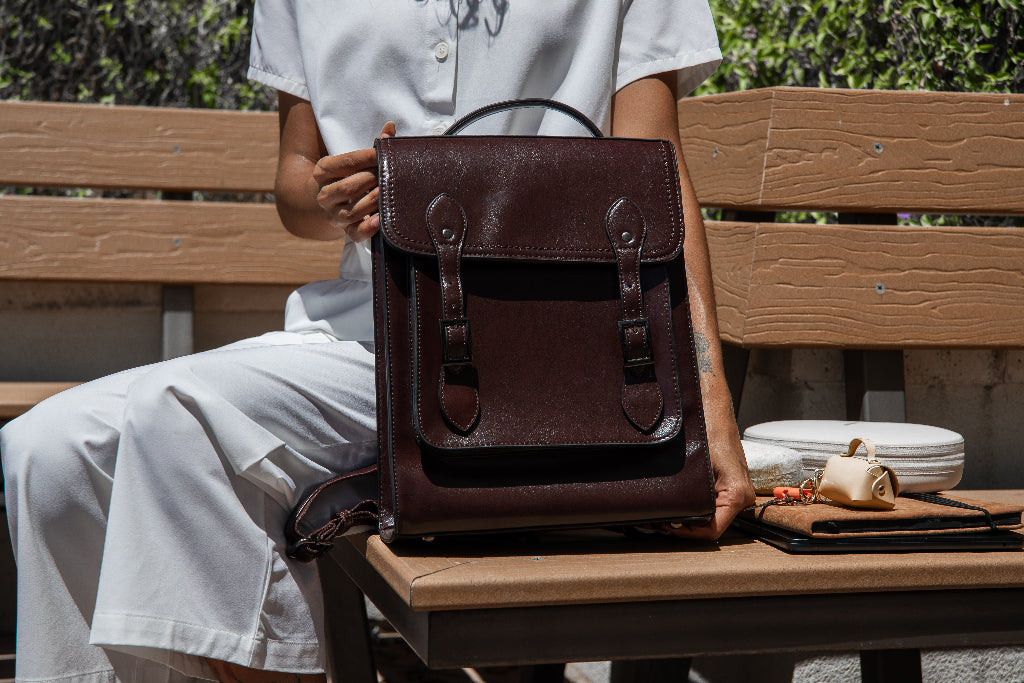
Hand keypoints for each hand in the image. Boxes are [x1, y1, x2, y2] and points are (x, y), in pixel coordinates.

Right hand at [311, 122, 395, 242]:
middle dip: (373, 180)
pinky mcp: (345, 231)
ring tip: (390, 194)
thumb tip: (391, 127)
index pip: (347, 162)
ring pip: (353, 210)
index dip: (368, 157)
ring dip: (374, 202)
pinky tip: (380, 220)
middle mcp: (324, 194)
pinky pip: (355, 233)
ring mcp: (333, 215)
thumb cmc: (350, 175)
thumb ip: (372, 147)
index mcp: (322, 171)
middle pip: (349, 187)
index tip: (385, 152)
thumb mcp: (353, 161)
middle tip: (392, 175)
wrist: (331, 201)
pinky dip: (368, 228)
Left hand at [666, 427, 754, 540]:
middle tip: (662, 522)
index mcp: (737, 495)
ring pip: (712, 517)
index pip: (714, 530)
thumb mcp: (698, 467)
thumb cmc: (709, 434)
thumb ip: (694, 495)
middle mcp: (742, 498)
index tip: (670, 526)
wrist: (715, 414)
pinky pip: (713, 506)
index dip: (690, 533)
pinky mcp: (730, 487)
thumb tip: (675, 515)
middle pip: (712, 526)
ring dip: (690, 518)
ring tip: (667, 515)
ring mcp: (737, 493)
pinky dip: (695, 508)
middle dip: (686, 527)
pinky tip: (679, 505)